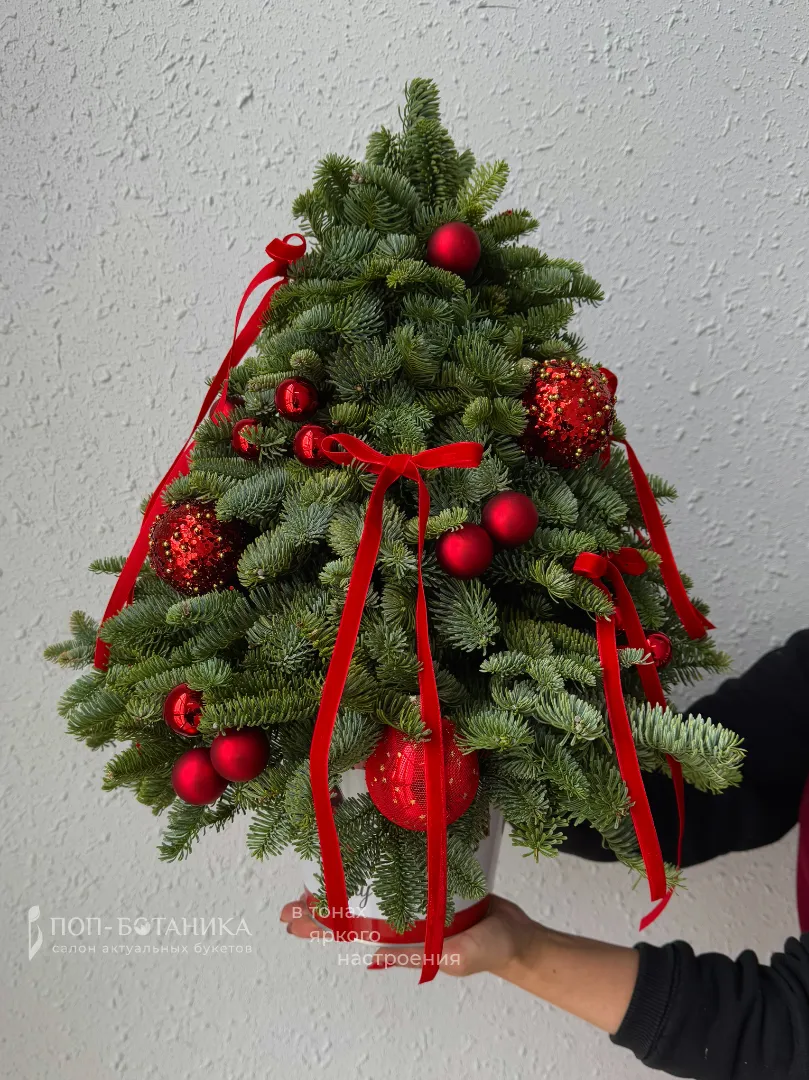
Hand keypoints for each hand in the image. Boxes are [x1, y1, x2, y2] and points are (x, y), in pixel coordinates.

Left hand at [280, 892, 638, 1033]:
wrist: (518, 936)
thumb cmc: (488, 949)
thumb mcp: (452, 955)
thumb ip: (416, 954)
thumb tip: (373, 956)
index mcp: (400, 941)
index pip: (349, 933)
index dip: (320, 925)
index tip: (292, 918)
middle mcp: (400, 923)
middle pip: (351, 914)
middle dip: (320, 909)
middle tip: (290, 902)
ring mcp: (412, 905)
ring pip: (366, 896)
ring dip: (339, 890)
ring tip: (311, 884)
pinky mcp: (427, 886)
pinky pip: (394, 878)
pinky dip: (373, 871)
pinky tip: (359, 860)